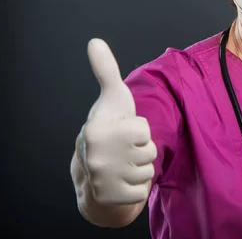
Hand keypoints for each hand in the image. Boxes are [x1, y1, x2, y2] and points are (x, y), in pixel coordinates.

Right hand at [77, 38, 156, 205]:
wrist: (91, 169)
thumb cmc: (109, 126)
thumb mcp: (111, 97)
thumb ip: (106, 70)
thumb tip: (94, 41)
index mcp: (98, 130)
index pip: (144, 129)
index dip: (138, 129)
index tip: (122, 130)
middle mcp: (97, 157)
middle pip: (150, 151)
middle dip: (141, 149)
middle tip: (123, 149)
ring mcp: (104, 180)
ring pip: (148, 170)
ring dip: (140, 167)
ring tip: (123, 163)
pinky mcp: (113, 198)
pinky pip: (143, 190)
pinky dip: (137, 186)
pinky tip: (122, 180)